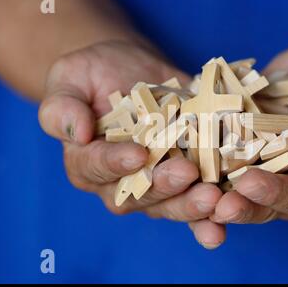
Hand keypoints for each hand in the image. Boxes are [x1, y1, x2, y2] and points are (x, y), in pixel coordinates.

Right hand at [38, 40, 221, 227]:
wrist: (131, 72)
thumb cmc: (94, 74)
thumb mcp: (69, 79)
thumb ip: (62, 106)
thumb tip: (75, 132)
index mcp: (88, 161)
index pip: (97, 167)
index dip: (116, 163)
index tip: (137, 154)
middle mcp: (121, 181)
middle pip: (139, 195)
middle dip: (164, 187)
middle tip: (186, 174)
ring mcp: (156, 182)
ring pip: (171, 203)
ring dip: (192, 205)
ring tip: (214, 198)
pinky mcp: (185, 178)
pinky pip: (195, 199)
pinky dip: (210, 214)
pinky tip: (226, 214)